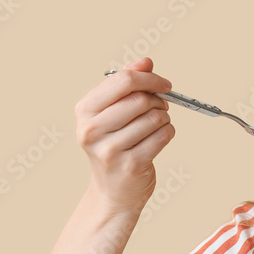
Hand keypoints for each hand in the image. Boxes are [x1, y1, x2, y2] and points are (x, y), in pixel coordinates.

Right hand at [74, 58, 174, 215]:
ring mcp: (109, 149)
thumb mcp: (113, 113)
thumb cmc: (114, 146)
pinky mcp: (130, 165)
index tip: (164, 84)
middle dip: (159, 101)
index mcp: (85, 111)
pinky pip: (162, 136)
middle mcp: (92, 130)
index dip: (149, 78)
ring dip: (164, 119)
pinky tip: (158, 139)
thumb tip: (145, 62)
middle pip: (140, 99)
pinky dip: (168, 133)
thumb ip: (127, 84)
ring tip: (157, 126)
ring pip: (154, 117)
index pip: (123, 80)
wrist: (113, 192)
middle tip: (161, 108)